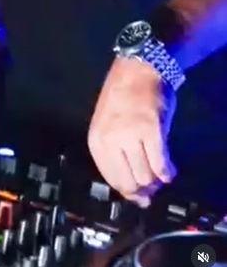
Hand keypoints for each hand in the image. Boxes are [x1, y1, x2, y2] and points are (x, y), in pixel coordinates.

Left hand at [87, 56, 176, 205]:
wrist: (138, 68)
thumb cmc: (123, 95)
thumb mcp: (108, 125)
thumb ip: (116, 153)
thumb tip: (134, 190)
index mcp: (97, 140)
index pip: (112, 179)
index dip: (128, 193)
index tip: (140, 198)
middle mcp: (110, 140)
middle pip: (130, 182)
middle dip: (144, 190)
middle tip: (154, 188)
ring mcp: (130, 135)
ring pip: (146, 176)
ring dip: (156, 180)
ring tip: (162, 174)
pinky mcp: (151, 131)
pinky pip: (160, 164)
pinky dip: (167, 172)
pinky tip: (170, 170)